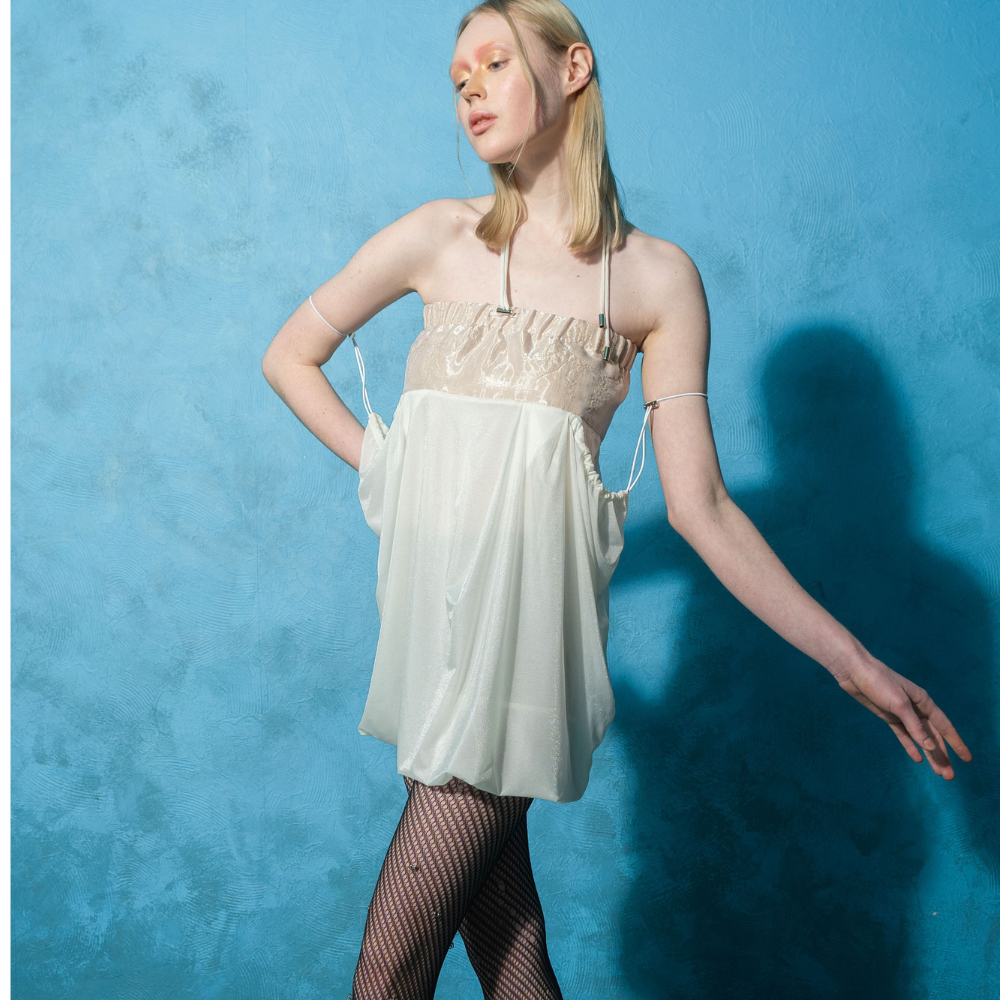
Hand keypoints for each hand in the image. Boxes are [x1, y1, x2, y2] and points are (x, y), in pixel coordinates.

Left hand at [833, 655, 972, 778]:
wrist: (854, 672)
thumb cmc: (879, 683)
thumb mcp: (899, 704)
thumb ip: (915, 726)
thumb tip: (931, 747)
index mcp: (924, 702)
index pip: (944, 727)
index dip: (956, 743)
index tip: (967, 759)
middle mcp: (916, 709)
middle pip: (933, 736)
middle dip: (942, 756)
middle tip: (949, 777)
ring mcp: (903, 714)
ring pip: (920, 738)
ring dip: (929, 755)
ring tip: (938, 773)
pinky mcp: (889, 716)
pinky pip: (903, 735)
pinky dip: (910, 746)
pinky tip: (917, 759)